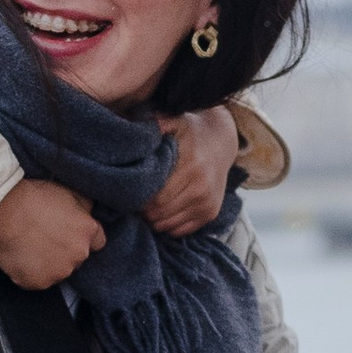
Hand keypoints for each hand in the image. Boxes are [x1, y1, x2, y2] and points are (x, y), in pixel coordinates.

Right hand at [0, 175, 105, 288]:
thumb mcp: (66, 191)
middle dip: (64, 250)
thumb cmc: (32, 198)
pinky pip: (35, 280)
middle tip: (44, 237)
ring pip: (56, 271)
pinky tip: (20, 256)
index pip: (97, 241)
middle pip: (76, 258)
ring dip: (47, 263)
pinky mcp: (38, 283)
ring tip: (29, 246)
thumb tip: (88, 211)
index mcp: (87, 232)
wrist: (3, 212)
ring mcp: (58, 272)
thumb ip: (83, 205)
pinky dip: (29, 272)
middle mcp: (78, 255)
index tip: (70, 232)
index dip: (82, 236)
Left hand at [144, 105, 240, 237]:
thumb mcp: (175, 121)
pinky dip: (167, 225)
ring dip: (153, 220)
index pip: (156, 198)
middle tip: (134, 203)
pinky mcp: (211, 213)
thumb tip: (134, 131)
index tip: (130, 194)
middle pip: (161, 213)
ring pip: (169, 225)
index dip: (139, 200)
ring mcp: (207, 203)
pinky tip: (162, 212)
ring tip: (146, 207)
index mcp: (191, 167)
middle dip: (143, 212)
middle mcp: (202, 188)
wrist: (222, 142)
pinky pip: (181, 230)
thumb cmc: (191, 132)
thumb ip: (155, 125)